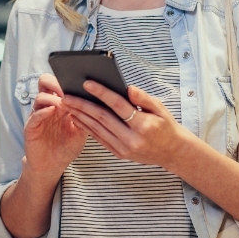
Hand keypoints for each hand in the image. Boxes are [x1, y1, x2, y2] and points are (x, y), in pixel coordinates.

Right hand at [22, 73, 86, 179]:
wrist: (52, 166)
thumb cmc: (66, 147)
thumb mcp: (82, 129)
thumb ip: (87, 115)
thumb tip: (101, 100)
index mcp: (59, 103)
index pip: (58, 81)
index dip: (68, 79)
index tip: (81, 83)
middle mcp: (47, 106)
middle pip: (45, 82)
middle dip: (56, 82)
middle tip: (69, 89)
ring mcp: (38, 116)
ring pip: (40, 97)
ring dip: (53, 98)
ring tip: (64, 104)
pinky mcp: (30, 128)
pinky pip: (34, 115)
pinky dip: (43, 111)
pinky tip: (53, 111)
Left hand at [62, 81, 198, 169]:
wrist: (171, 152)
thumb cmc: (166, 126)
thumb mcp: (161, 109)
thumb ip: (143, 98)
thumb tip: (127, 88)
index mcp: (144, 126)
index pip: (118, 106)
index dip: (102, 93)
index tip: (87, 83)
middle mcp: (132, 139)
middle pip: (102, 118)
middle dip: (82, 105)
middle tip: (67, 95)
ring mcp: (124, 149)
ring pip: (97, 129)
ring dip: (80, 115)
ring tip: (67, 104)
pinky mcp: (119, 154)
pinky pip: (99, 138)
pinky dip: (86, 127)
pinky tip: (76, 117)